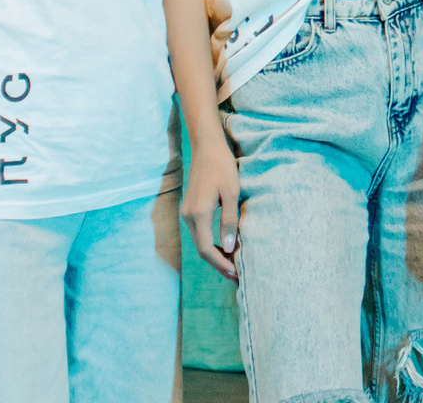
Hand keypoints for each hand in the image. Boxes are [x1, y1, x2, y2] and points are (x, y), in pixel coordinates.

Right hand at [181, 141, 241, 281]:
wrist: (206, 146)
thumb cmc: (222, 166)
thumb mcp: (231, 192)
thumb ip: (229, 221)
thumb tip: (230, 248)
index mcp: (198, 214)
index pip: (207, 249)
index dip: (221, 264)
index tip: (236, 273)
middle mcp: (188, 216)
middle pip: (202, 249)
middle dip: (218, 264)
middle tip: (236, 276)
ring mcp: (186, 212)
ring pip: (200, 242)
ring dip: (215, 255)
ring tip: (233, 264)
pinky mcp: (189, 208)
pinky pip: (199, 233)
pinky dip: (211, 243)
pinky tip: (224, 246)